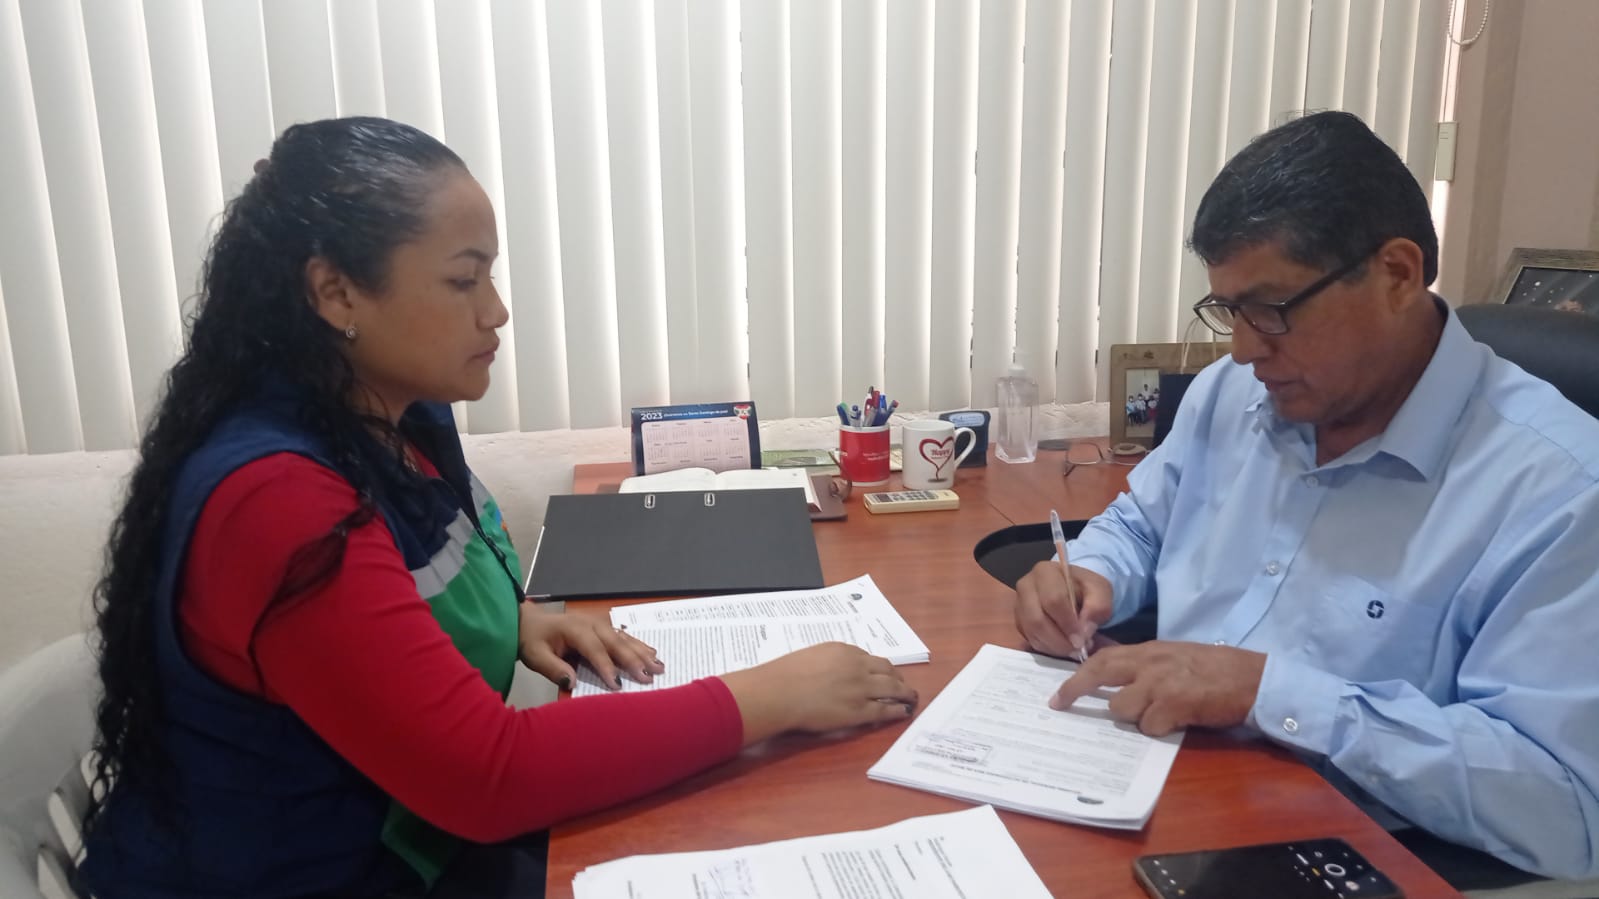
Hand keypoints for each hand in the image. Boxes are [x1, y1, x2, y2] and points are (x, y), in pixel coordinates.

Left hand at [517, 604, 664, 690]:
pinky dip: (639, 646)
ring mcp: (599, 623)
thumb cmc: (533, 640)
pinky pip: (624, 636)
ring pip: (624, 638)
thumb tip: (573, 681)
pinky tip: (652, 654)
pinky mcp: (604, 627)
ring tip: (659, 666)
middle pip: (616, 642)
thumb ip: (553, 668)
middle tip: (650, 676)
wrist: (530, 622)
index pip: (594, 649)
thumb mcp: (535, 656)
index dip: (607, 667)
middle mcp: (591, 623)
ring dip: (642, 652)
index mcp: (575, 629)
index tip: (618, 685)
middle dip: (634, 660)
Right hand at [719, 643, 918, 745]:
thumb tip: (829, 673)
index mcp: (843, 650)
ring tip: (912, 698)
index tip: (881, 673)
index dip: (877, 668)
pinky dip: (898, 710)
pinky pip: (886, 709)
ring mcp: (861, 688)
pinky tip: (904, 712)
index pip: (868, 658)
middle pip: (887, 670)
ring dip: (906, 693)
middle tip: (903, 684)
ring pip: (893, 688)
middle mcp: (857, 666)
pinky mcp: (860, 710)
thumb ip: (825, 662)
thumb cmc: (783, 675)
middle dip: (898, 677)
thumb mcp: (809, 658)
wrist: (779, 692)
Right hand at [1014, 561, 1113, 658]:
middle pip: (1037, 619)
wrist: (1073, 589)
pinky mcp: (1018, 621)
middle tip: (1078, 650)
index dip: (1068, 624)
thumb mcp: (1101, 591)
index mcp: (1045, 572)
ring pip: (1031, 632)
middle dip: (1059, 640)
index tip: (1082, 640)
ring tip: (1072, 650)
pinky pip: (1029, 639)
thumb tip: (1084, 631)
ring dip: (1054, 647)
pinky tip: (1062, 647)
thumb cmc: (1086, 588)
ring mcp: (1019, 604)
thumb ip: (1098, 607)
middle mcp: (1025, 586)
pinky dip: (1047, 648)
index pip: (1053, 600)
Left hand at [1049, 641, 1265, 736]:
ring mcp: (1161, 683)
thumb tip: (1110, 677)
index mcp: (1149, 651)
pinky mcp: (1176, 704)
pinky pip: (1150, 726)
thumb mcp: (1173, 658)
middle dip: (1077, 689)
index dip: (1077, 676)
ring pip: (1122, 707)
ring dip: (1132, 717)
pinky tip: (1177, 722)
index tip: (1058, 694)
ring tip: (1157, 714)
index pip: (1102, 658)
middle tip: (1061, 704)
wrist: (1251, 678)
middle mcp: (1150, 663)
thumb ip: (1143, 666)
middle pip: (1100, 672)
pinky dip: (1158, 729)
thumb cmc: (1214, 670)